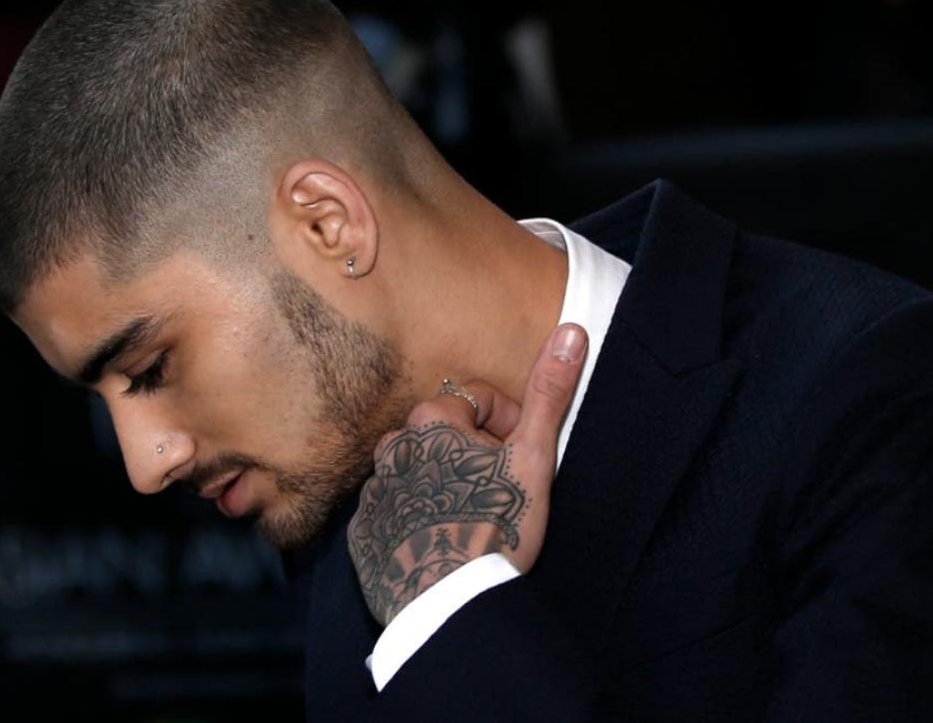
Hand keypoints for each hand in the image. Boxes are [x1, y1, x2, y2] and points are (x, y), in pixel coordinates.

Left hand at [348, 323, 587, 625]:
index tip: (518, 461)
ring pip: (419, 473)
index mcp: (431, 420)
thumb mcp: (534, 456)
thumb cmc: (497, 525)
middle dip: (473, 457)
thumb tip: (569, 331)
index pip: (478, 402)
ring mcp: (374, 489)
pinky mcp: (363, 530)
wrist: (449, 602)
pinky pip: (394, 513)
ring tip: (470, 522)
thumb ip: (549, 391)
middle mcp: (393, 446)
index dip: (508, 428)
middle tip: (498, 496)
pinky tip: (441, 544)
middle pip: (445, 437)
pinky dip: (416, 521)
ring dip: (443, 487)